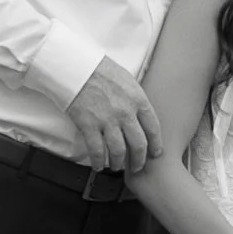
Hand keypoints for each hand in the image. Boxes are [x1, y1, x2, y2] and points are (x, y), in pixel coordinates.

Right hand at [68, 58, 163, 172]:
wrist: (76, 66)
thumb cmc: (100, 69)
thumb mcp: (127, 80)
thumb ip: (135, 98)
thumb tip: (139, 112)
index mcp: (138, 100)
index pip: (153, 128)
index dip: (156, 144)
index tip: (155, 153)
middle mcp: (126, 113)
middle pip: (139, 144)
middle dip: (139, 160)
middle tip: (137, 166)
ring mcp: (107, 120)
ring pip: (119, 152)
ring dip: (119, 163)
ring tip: (117, 166)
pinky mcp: (89, 126)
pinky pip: (97, 151)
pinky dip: (99, 162)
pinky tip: (98, 166)